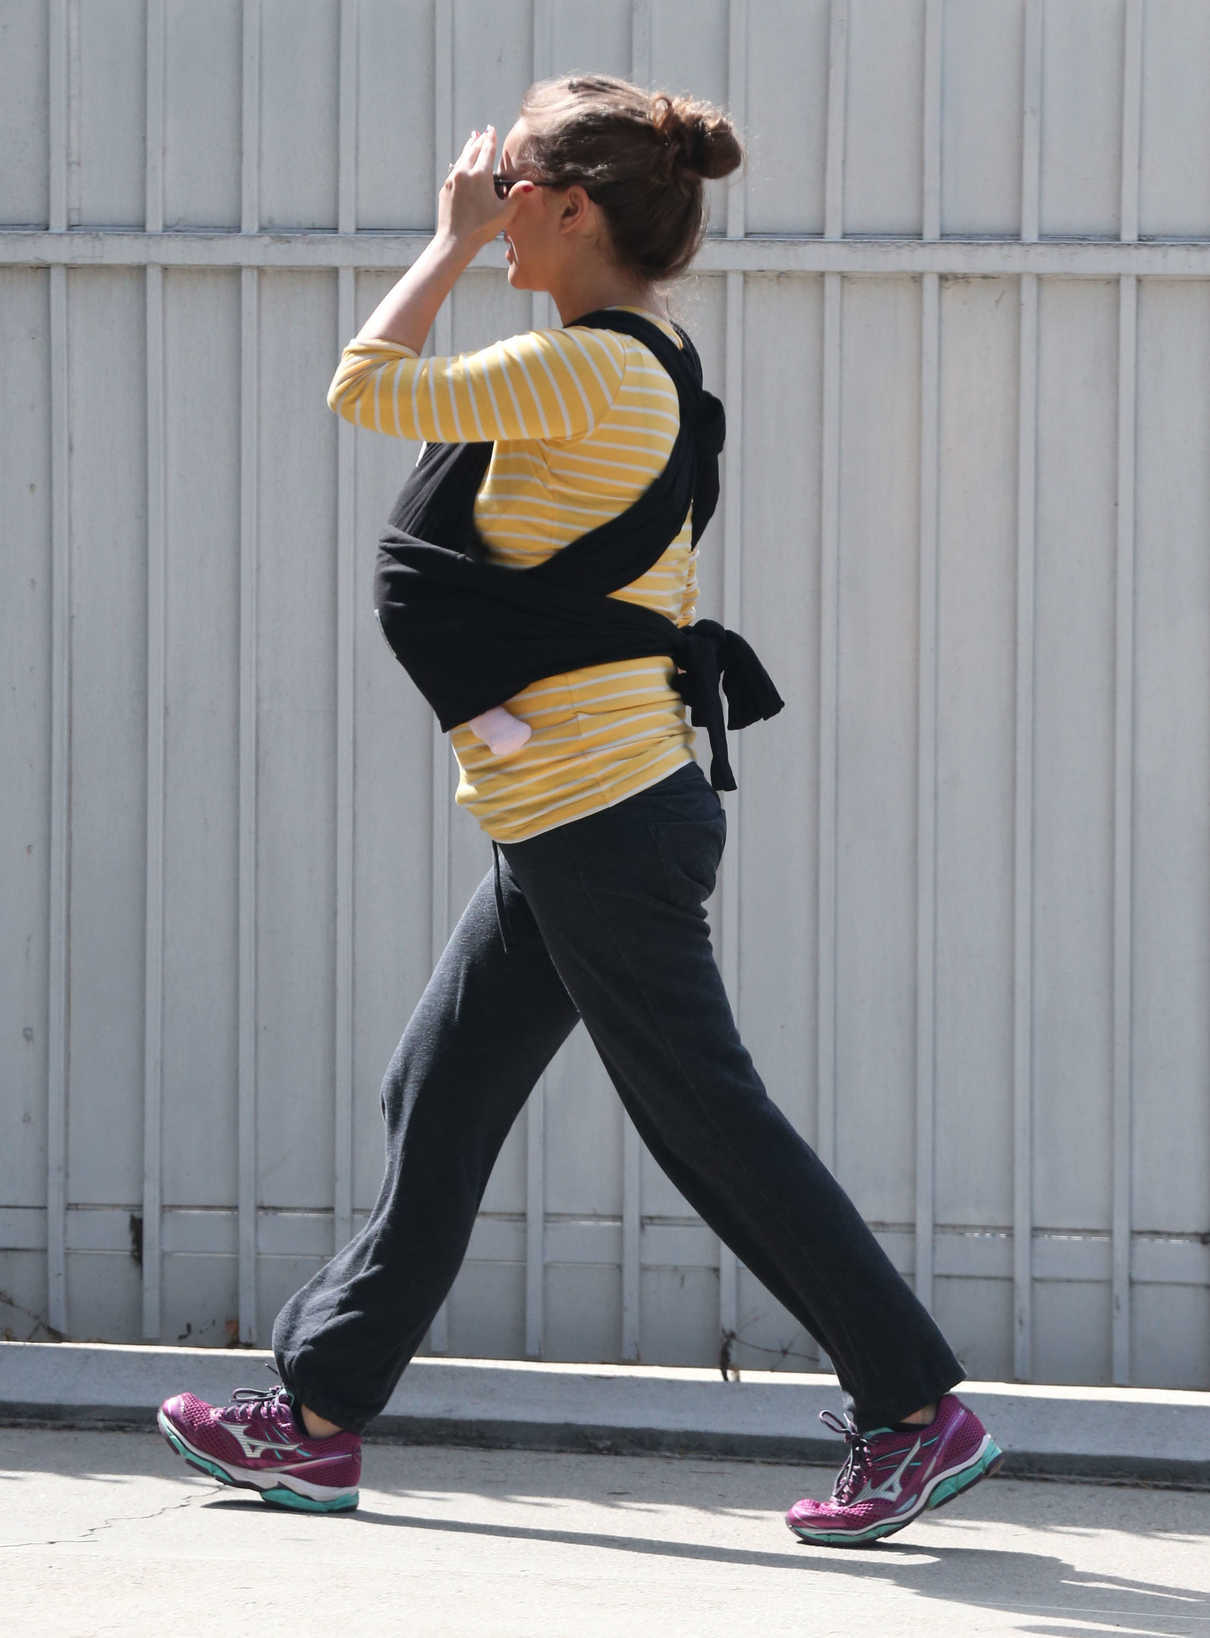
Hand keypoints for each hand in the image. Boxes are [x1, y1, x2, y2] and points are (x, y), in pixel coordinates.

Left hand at [437, 126, 532, 249]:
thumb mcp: (504, 213)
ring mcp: (453, 179)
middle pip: (473, 150)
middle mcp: (464, 173)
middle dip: (479, 140)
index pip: (487, 150)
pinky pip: (454, 169)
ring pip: (462, 157)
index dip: (491, 138)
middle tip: (482, 132)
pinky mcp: (445, 188)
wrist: (455, 240)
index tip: (491, 129)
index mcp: (480, 175)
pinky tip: (461, 163)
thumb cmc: (481, 228)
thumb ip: (516, 196)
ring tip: (471, 140)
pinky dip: (460, 161)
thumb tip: (530, 185)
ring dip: (468, 147)